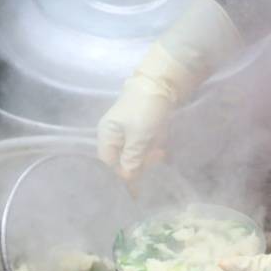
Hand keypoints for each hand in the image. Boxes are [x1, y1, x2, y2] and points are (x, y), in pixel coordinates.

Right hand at [97, 0, 241, 177]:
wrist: (163, 81)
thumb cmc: (146, 110)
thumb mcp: (138, 138)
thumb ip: (132, 159)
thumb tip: (128, 179)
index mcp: (106, 134)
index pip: (109, 163)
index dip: (122, 176)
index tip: (136, 189)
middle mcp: (115, 131)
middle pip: (122, 157)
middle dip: (137, 165)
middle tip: (152, 170)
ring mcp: (130, 126)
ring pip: (136, 149)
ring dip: (147, 156)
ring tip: (160, 156)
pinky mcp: (145, 121)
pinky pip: (146, 140)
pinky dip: (153, 146)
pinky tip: (162, 149)